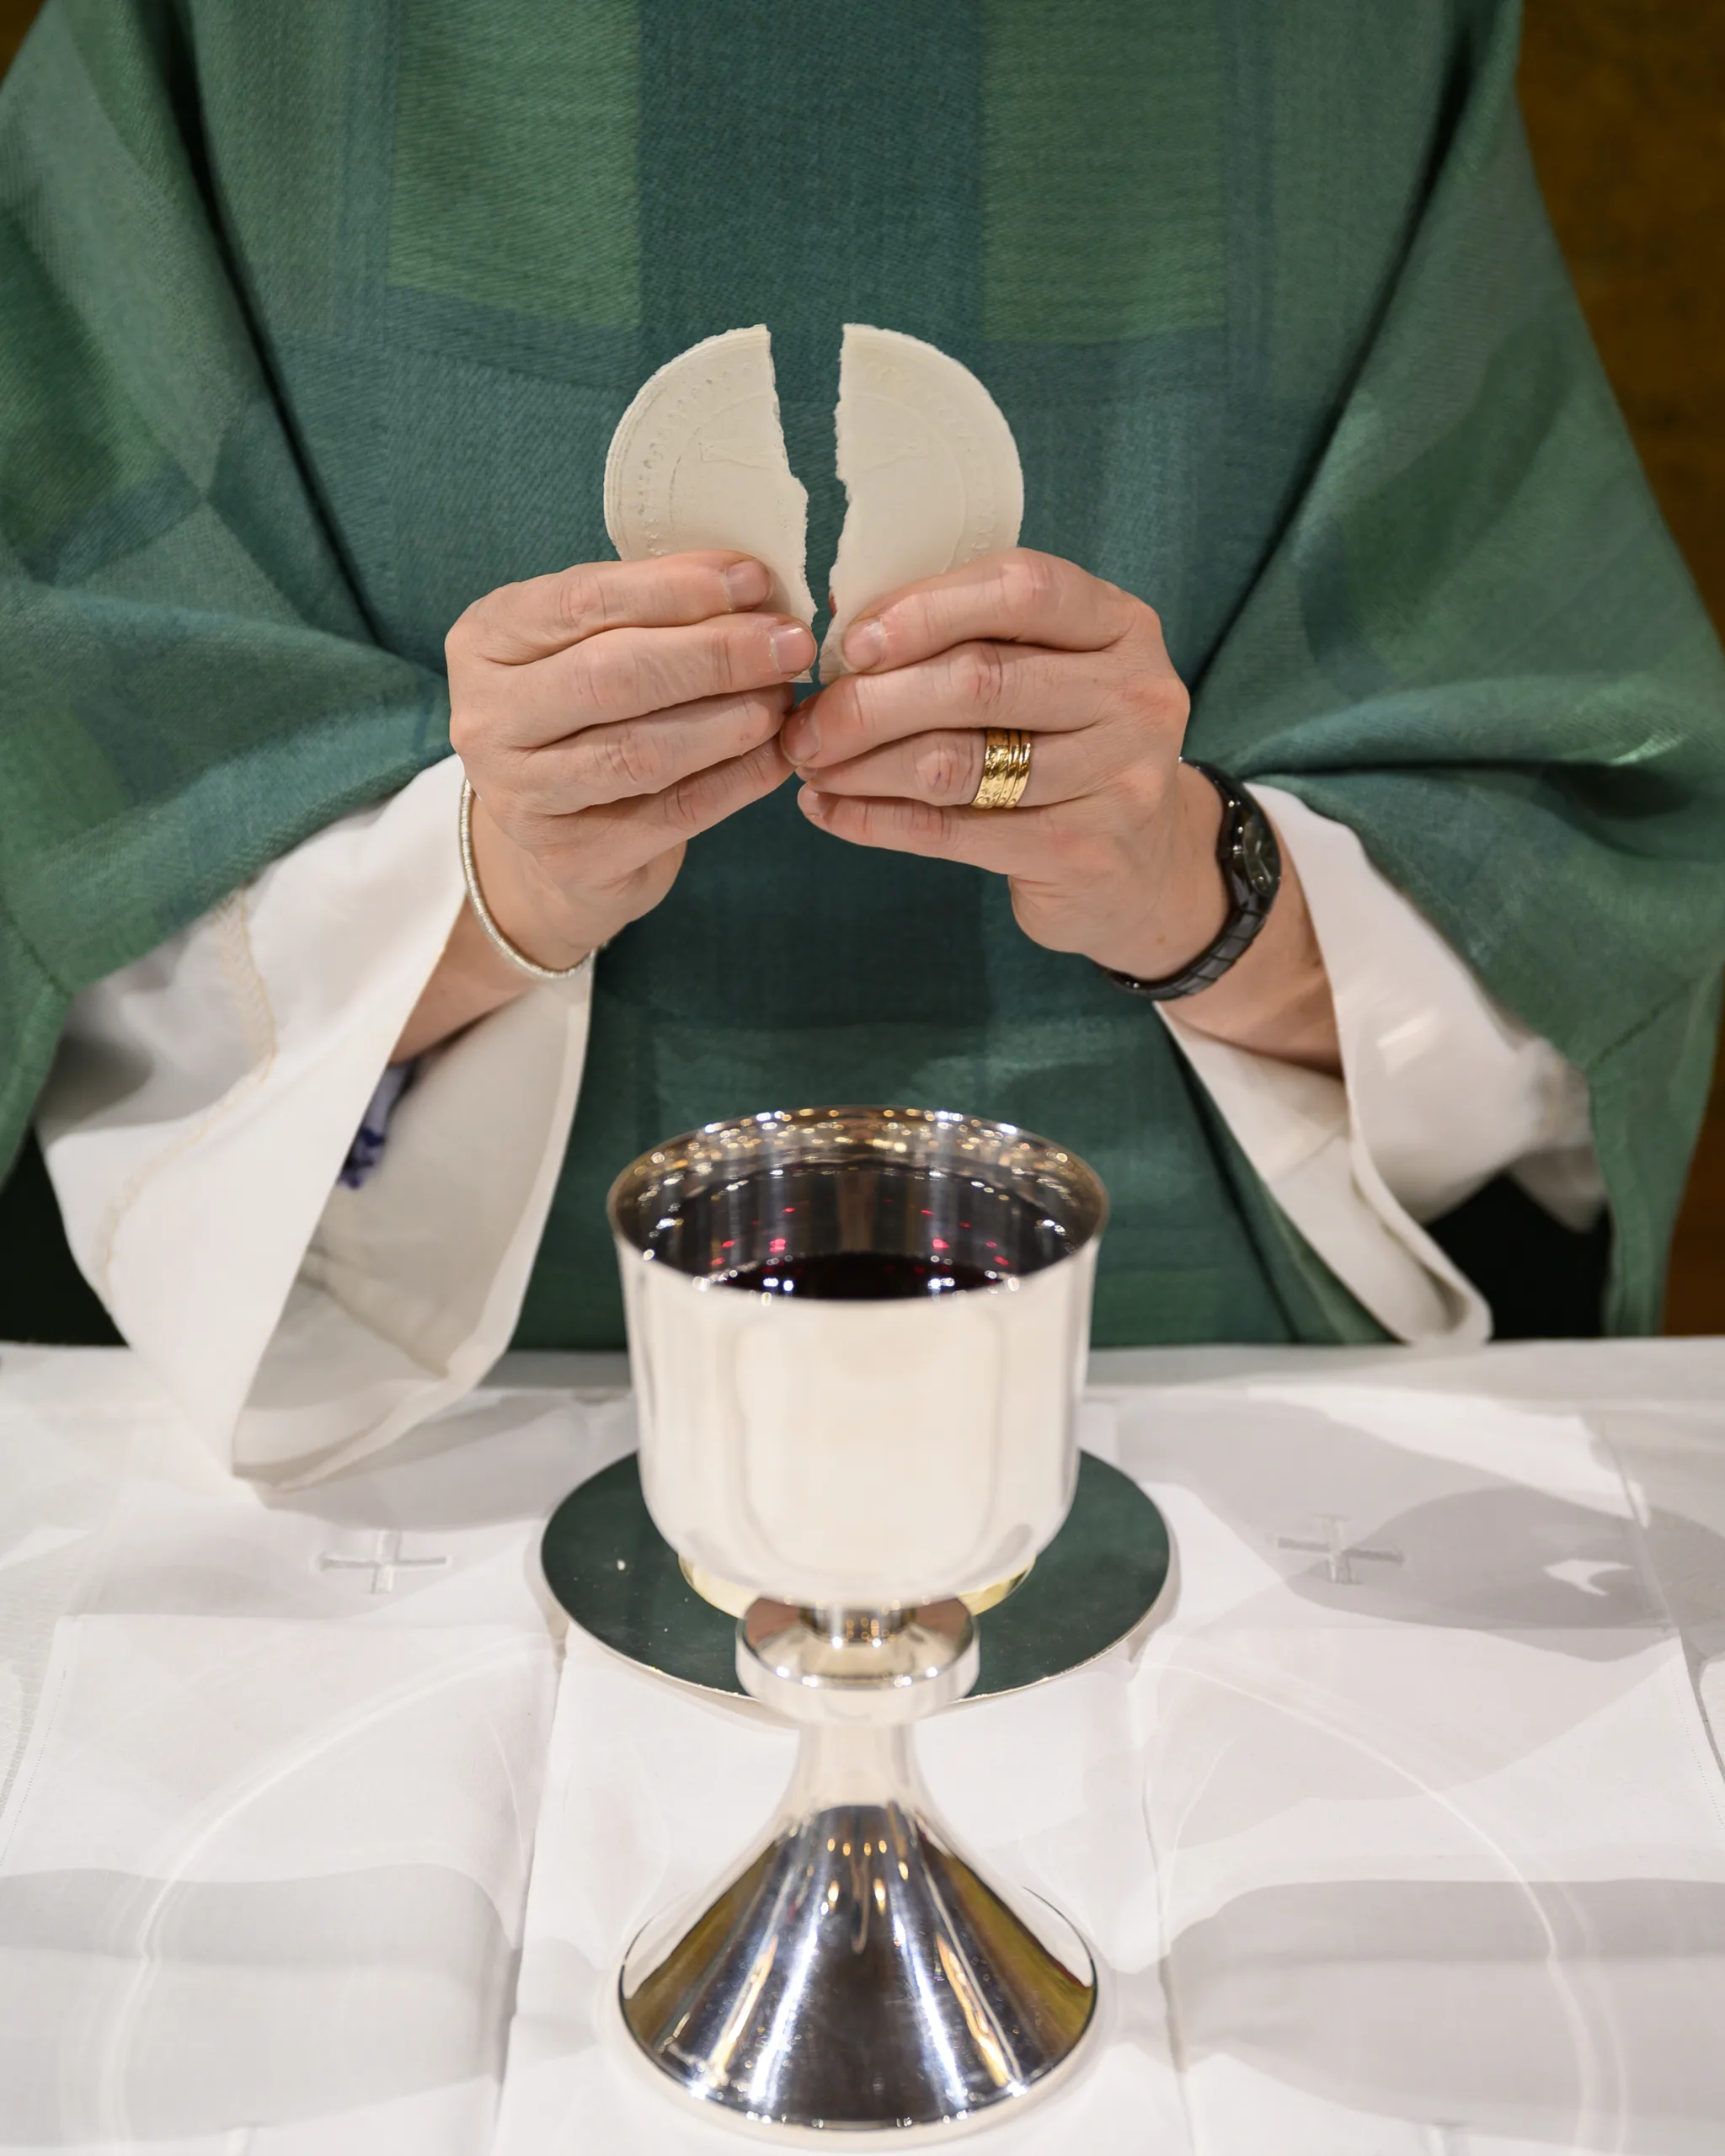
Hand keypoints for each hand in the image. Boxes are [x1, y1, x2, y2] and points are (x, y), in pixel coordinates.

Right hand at [447, 552, 814, 966]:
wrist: (557, 840)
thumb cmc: (584, 716)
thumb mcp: (590, 645)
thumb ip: (649, 611)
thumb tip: (751, 586)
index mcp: (485, 641)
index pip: (581, 601)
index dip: (674, 589)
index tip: (752, 580)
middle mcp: (487, 719)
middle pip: (612, 676)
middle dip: (714, 655)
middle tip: (788, 644)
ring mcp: (522, 797)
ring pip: (641, 751)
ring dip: (729, 720)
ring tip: (782, 698)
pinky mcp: (573, 859)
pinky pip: (673, 814)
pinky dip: (736, 780)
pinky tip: (777, 755)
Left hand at [782, 549, 1338, 1070]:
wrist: (1147, 869)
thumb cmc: (1070, 750)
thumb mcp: (1052, 674)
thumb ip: (976, 639)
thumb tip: (845, 628)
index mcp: (1122, 625)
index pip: (1021, 589)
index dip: (926, 609)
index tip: (851, 642)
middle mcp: (1135, 695)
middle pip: (980, 681)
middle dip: (873, 700)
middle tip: (806, 721)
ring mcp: (1118, 777)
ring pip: (957, 763)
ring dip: (863, 765)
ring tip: (808, 764)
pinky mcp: (1084, 852)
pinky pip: (952, 831)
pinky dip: (876, 820)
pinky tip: (830, 811)